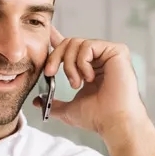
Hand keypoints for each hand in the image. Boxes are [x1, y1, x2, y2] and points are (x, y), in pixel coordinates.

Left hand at [37, 27, 154, 155]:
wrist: (113, 122)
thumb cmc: (97, 118)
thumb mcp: (69, 109)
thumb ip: (54, 103)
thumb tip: (37, 102)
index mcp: (90, 68)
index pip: (72, 48)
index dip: (57, 40)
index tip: (47, 34)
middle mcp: (100, 59)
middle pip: (70, 42)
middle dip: (55, 57)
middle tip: (50, 73)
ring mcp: (109, 54)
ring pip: (76, 43)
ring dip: (69, 65)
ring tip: (76, 83)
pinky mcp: (117, 51)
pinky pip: (88, 46)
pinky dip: (82, 63)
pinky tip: (90, 78)